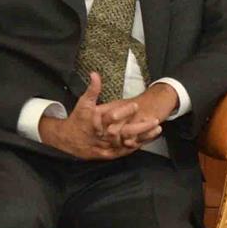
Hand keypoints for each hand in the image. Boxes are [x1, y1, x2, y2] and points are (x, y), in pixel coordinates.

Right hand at [38, 73, 162, 158]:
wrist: (69, 140)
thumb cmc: (78, 120)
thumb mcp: (83, 104)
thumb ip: (92, 90)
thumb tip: (95, 74)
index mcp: (98, 123)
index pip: (112, 117)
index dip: (124, 111)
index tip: (135, 105)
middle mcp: (104, 136)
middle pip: (124, 132)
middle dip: (140, 127)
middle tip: (154, 119)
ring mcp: (108, 146)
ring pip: (129, 143)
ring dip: (144, 137)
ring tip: (158, 129)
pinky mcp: (111, 153)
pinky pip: (127, 150)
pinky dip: (139, 144)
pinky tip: (150, 139)